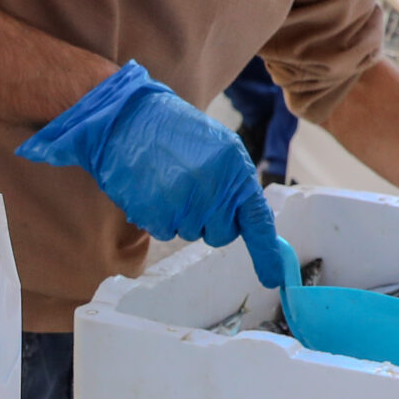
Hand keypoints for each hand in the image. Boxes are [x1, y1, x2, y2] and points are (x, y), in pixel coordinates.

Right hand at [17, 62, 291, 285]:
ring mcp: (185, 202)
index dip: (266, 253)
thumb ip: (233, 182)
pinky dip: (156, 216)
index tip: (274, 279)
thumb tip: (245, 222)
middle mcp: (215, 187)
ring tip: (165, 182)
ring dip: (178, 216)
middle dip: (208, 221)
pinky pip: (164, 231)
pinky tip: (150, 189)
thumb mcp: (216, 148)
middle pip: (221, 234)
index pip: (257, 219)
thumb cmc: (170, 132)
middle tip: (189, 191)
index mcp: (235, 167)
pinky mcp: (158, 213)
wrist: (125, 119)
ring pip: (190, 233)